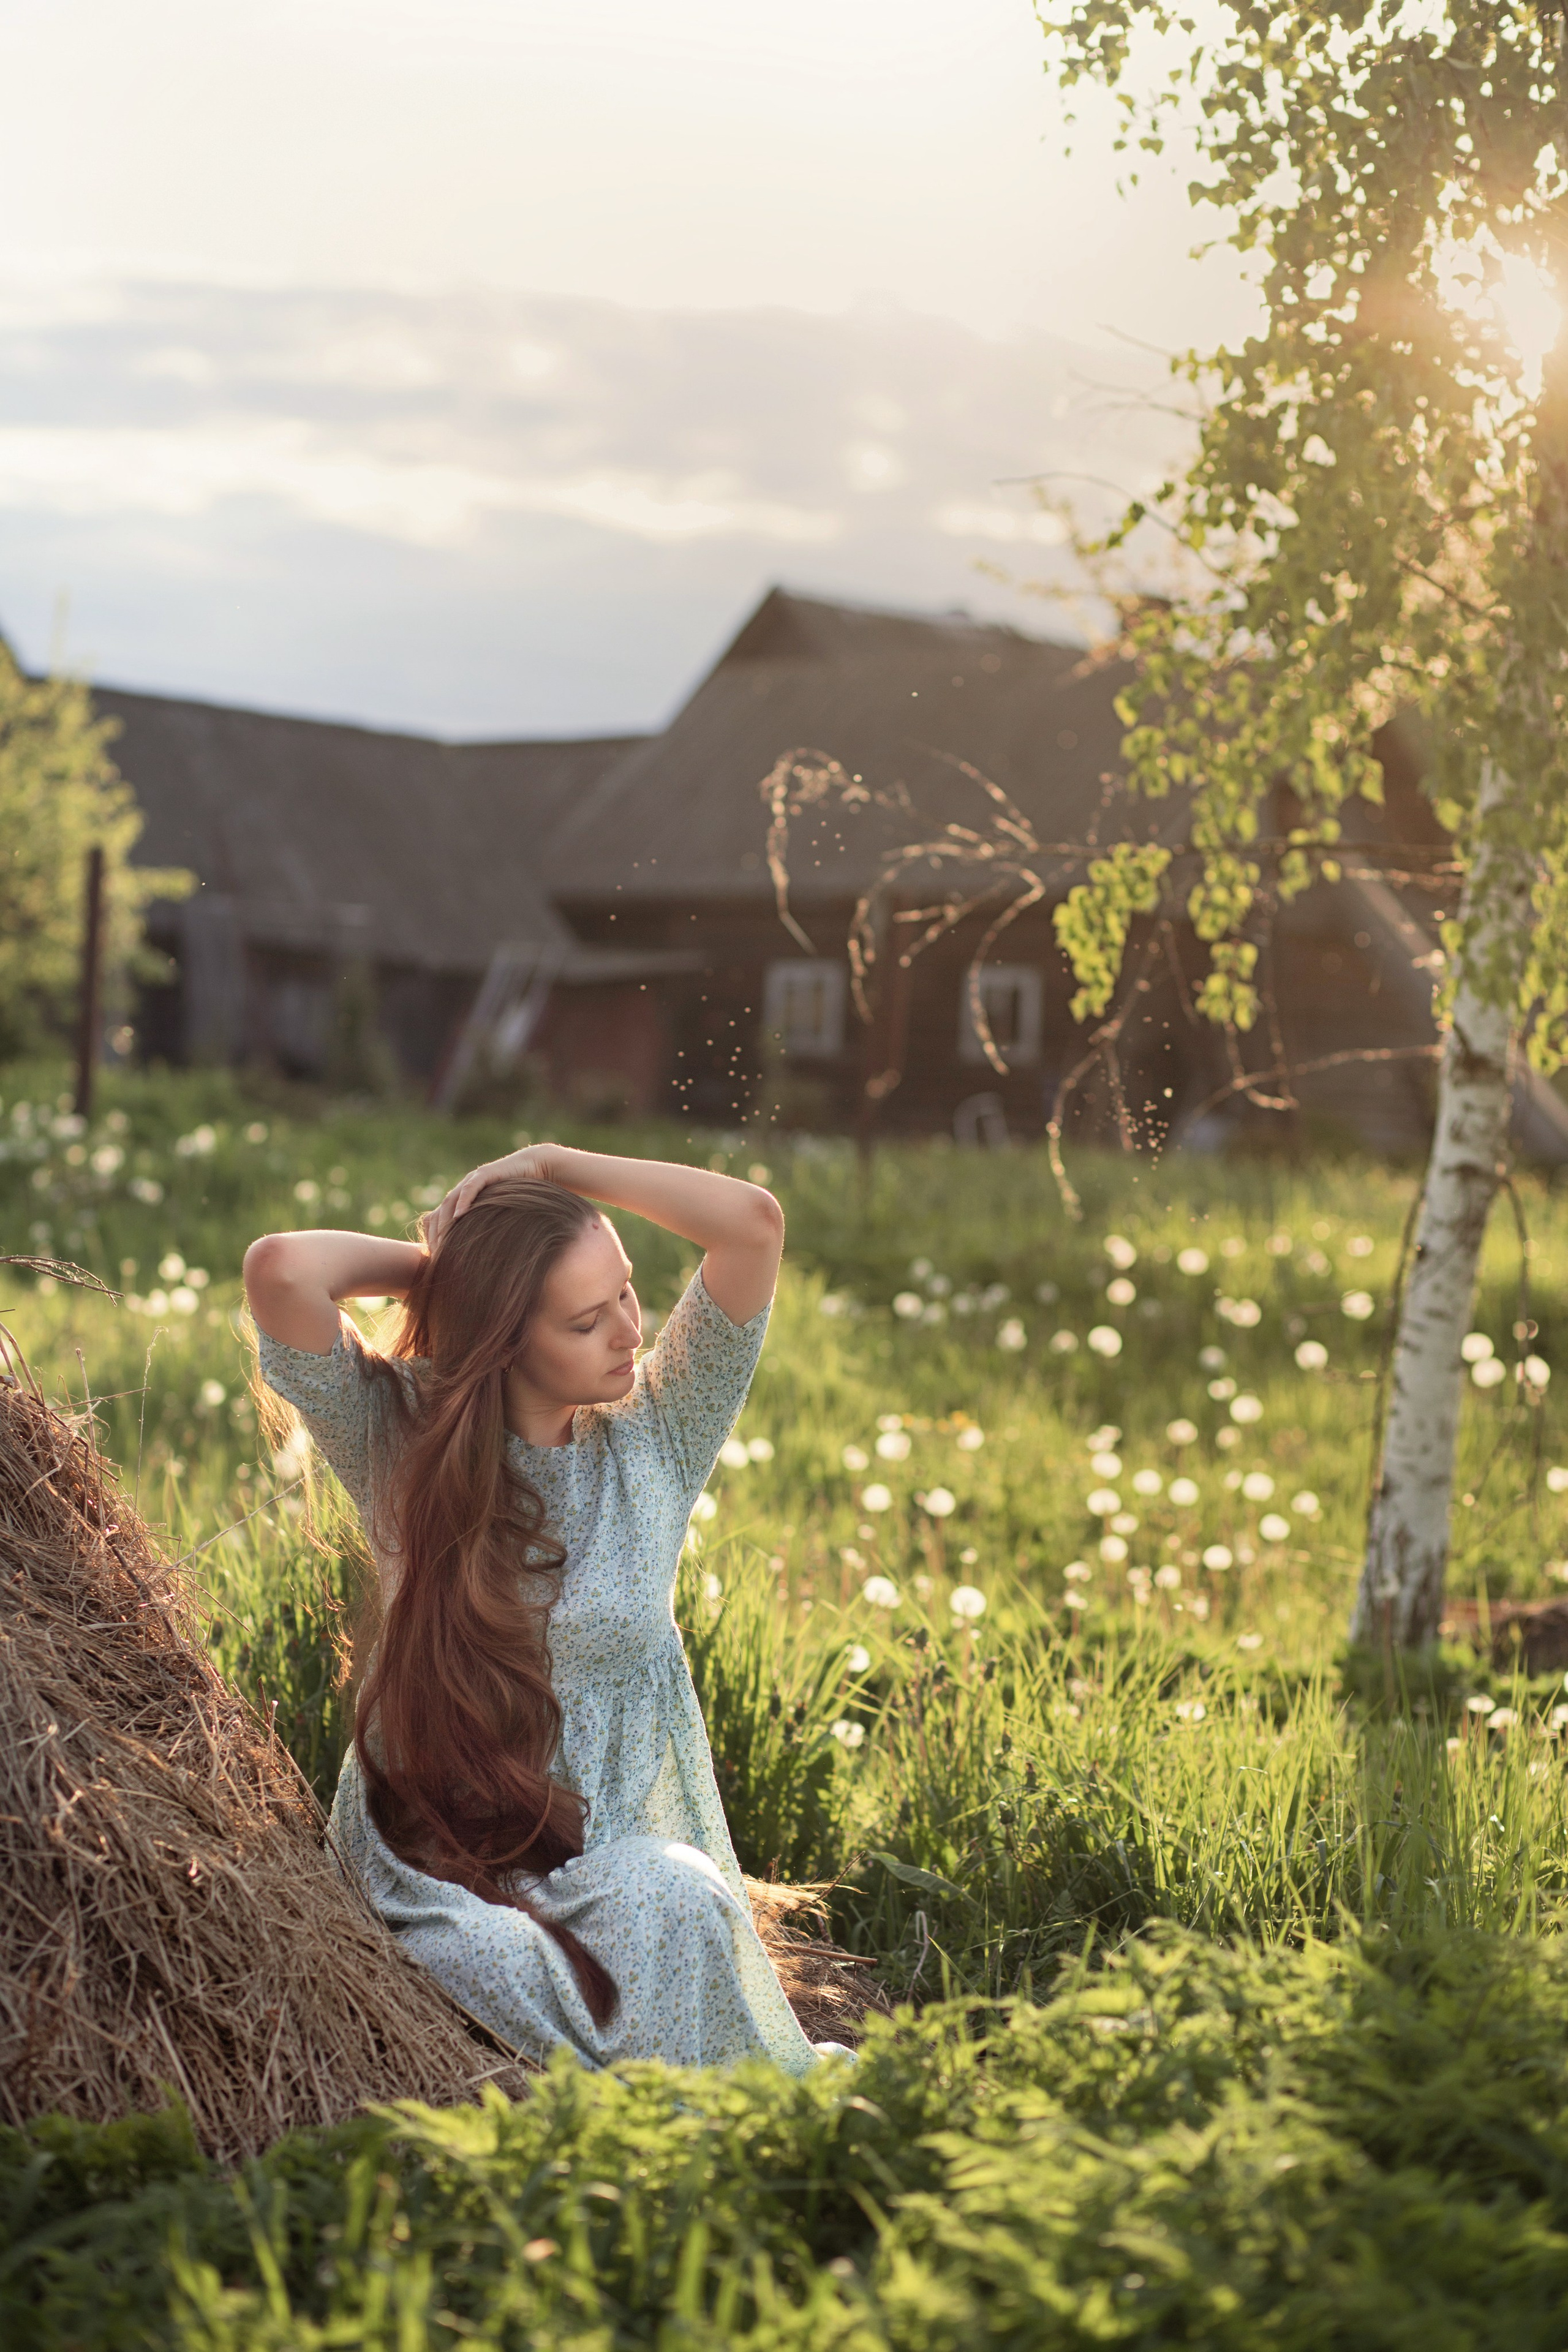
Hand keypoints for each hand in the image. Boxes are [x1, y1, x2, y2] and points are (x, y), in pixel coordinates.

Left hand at [424, 1143, 572, 1245]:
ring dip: (444, 1223)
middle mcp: (462, 1191)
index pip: (437, 1220)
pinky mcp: (485, 1174)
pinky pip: (469, 1188)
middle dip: (435, 1236)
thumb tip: (481, 1260)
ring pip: (449, 1202)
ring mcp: (471, 1181)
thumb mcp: (498, 1217)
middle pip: (438, 1214)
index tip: (436, 1259)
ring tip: (443, 1242)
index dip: (433, 1238)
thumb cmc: (520, 1197)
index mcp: (461, 1202)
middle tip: (437, 1256)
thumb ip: (486, 1230)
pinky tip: (459, 1215)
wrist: (536, 1168)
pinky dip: (463, 1201)